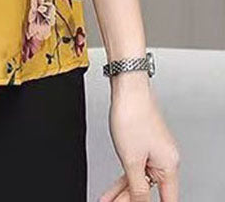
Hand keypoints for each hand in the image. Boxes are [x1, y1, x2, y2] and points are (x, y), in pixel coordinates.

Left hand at [100, 74, 179, 200]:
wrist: (128, 87)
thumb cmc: (132, 115)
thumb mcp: (132, 160)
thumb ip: (138, 187)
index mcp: (169, 165)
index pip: (167, 199)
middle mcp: (165, 159)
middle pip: (150, 191)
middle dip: (130, 200)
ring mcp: (153, 151)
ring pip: (139, 179)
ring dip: (123, 192)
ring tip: (108, 201)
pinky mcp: (143, 143)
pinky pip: (135, 167)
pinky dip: (124, 178)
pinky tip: (112, 189)